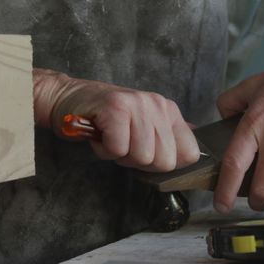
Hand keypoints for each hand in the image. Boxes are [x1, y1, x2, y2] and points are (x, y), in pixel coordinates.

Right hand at [33, 69, 199, 171]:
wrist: (69, 99)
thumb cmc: (106, 119)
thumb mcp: (144, 126)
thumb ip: (167, 137)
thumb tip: (194, 155)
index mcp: (169, 110)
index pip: (190, 153)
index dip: (165, 164)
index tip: (146, 154)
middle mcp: (157, 105)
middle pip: (165, 161)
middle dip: (140, 162)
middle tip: (123, 144)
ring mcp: (137, 105)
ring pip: (142, 156)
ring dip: (120, 155)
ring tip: (111, 137)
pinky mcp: (116, 109)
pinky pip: (118, 150)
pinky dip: (105, 150)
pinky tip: (100, 135)